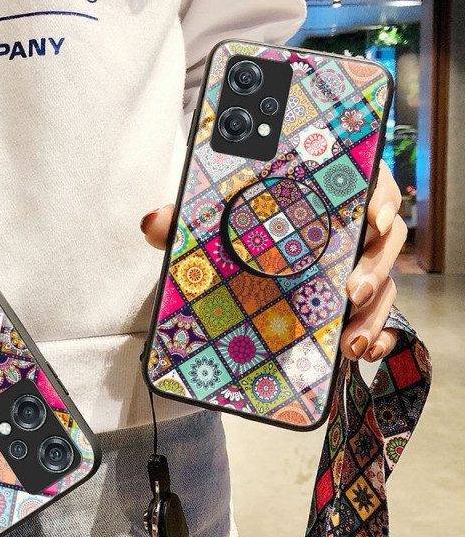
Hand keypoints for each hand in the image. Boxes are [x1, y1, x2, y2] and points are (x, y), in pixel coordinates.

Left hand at [140, 161, 406, 363]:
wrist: (242, 248)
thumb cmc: (239, 219)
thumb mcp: (213, 218)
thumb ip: (185, 217)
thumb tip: (151, 223)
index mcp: (327, 188)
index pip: (368, 182)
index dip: (379, 197)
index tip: (370, 217)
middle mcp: (350, 224)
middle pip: (385, 238)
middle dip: (374, 266)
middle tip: (350, 290)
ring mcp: (356, 262)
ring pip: (385, 282)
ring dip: (375, 311)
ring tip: (351, 341)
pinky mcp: (354, 298)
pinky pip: (379, 317)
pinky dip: (377, 336)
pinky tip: (360, 354)